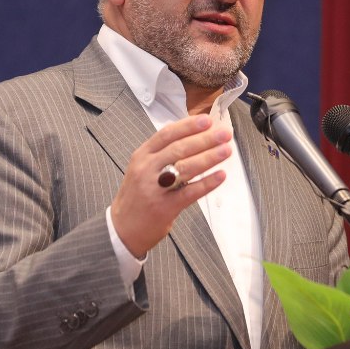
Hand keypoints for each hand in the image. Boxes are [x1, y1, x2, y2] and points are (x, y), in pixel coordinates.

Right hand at [110, 114, 231, 257]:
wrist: (123, 228)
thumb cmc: (137, 195)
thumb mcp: (142, 168)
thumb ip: (162, 152)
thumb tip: (191, 133)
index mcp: (142, 156)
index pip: (167, 135)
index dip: (188, 126)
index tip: (207, 120)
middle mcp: (146, 169)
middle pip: (179, 149)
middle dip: (204, 139)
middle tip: (224, 134)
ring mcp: (155, 188)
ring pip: (185, 168)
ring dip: (209, 157)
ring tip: (226, 150)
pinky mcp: (165, 207)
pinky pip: (190, 192)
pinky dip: (207, 183)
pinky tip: (221, 175)